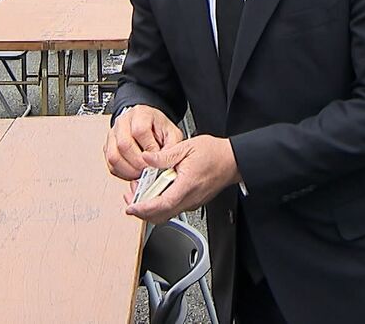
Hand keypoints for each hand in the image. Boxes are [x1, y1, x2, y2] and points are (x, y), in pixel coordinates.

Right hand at [104, 105, 185, 180]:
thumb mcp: (172, 134)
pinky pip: (110, 165)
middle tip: (149, 169)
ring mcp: (113, 135)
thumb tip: (162, 163)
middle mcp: (123, 122)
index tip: (157, 158)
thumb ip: (171, 148)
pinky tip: (134, 173)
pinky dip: (123, 173)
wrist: (149, 126)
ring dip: (129, 170)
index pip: (140, 131)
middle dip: (139, 162)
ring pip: (114, 156)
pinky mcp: (107, 148)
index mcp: (140, 114)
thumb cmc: (159, 129)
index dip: (149, 148)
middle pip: (124, 145)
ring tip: (142, 173)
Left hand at [124, 135, 240, 224]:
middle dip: (142, 212)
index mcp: (187, 185)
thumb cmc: (215, 153)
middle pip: (161, 216)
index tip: (131, 208)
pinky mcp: (193, 202)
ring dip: (150, 208)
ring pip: (166, 214)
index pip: (162, 204)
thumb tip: (146, 159)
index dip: (144, 208)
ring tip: (142, 192)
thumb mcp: (187, 147)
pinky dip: (160, 204)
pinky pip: (173, 208)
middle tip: (131, 198)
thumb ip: (164, 155)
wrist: (234, 160)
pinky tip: (156, 191)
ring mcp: (191, 202)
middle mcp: (189, 198)